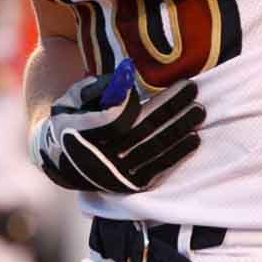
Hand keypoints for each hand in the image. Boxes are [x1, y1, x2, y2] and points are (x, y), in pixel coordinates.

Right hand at [29, 60, 203, 193]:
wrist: (62, 161)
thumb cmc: (72, 121)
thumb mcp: (73, 100)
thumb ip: (95, 88)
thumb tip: (125, 76)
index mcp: (81, 132)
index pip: (116, 117)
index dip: (140, 102)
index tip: (167, 85)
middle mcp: (97, 156)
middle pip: (140, 130)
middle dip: (169, 109)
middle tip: (193, 90)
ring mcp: (114, 174)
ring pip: (152, 149)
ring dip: (178, 130)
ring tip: (199, 112)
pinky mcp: (128, 185)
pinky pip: (156, 169)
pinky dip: (176, 154)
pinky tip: (194, 139)